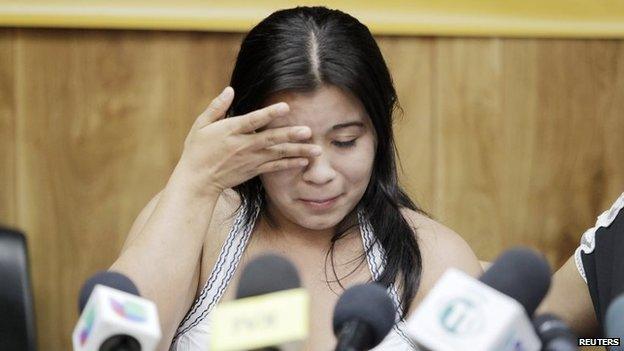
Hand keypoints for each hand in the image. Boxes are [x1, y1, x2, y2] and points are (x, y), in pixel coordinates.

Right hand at [172, 86, 320, 197]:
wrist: (198, 180)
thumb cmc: (198, 149)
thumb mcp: (201, 125)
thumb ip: (217, 107)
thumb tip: (230, 89)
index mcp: (231, 131)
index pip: (253, 120)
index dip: (269, 114)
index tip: (285, 107)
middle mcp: (243, 145)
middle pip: (270, 139)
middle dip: (290, 135)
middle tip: (308, 131)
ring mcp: (251, 159)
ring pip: (278, 154)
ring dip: (298, 151)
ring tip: (317, 149)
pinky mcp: (254, 170)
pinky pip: (275, 167)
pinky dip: (290, 164)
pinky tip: (305, 160)